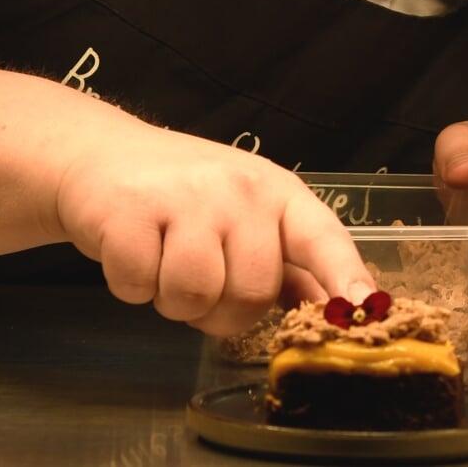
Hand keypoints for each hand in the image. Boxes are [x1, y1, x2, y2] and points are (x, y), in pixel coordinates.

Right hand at [53, 123, 374, 337]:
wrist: (102, 154)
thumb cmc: (185, 196)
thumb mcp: (246, 217)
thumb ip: (289, 265)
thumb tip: (338, 308)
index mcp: (279, 194)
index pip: (323, 237)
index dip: (346, 274)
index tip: (365, 306)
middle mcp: (241, 190)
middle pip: (253, 291)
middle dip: (223, 312)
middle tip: (201, 283)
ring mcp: (186, 197)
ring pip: (195, 296)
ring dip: (174, 302)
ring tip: (165, 265)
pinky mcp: (130, 211)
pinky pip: (139, 288)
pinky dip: (131, 288)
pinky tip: (133, 254)